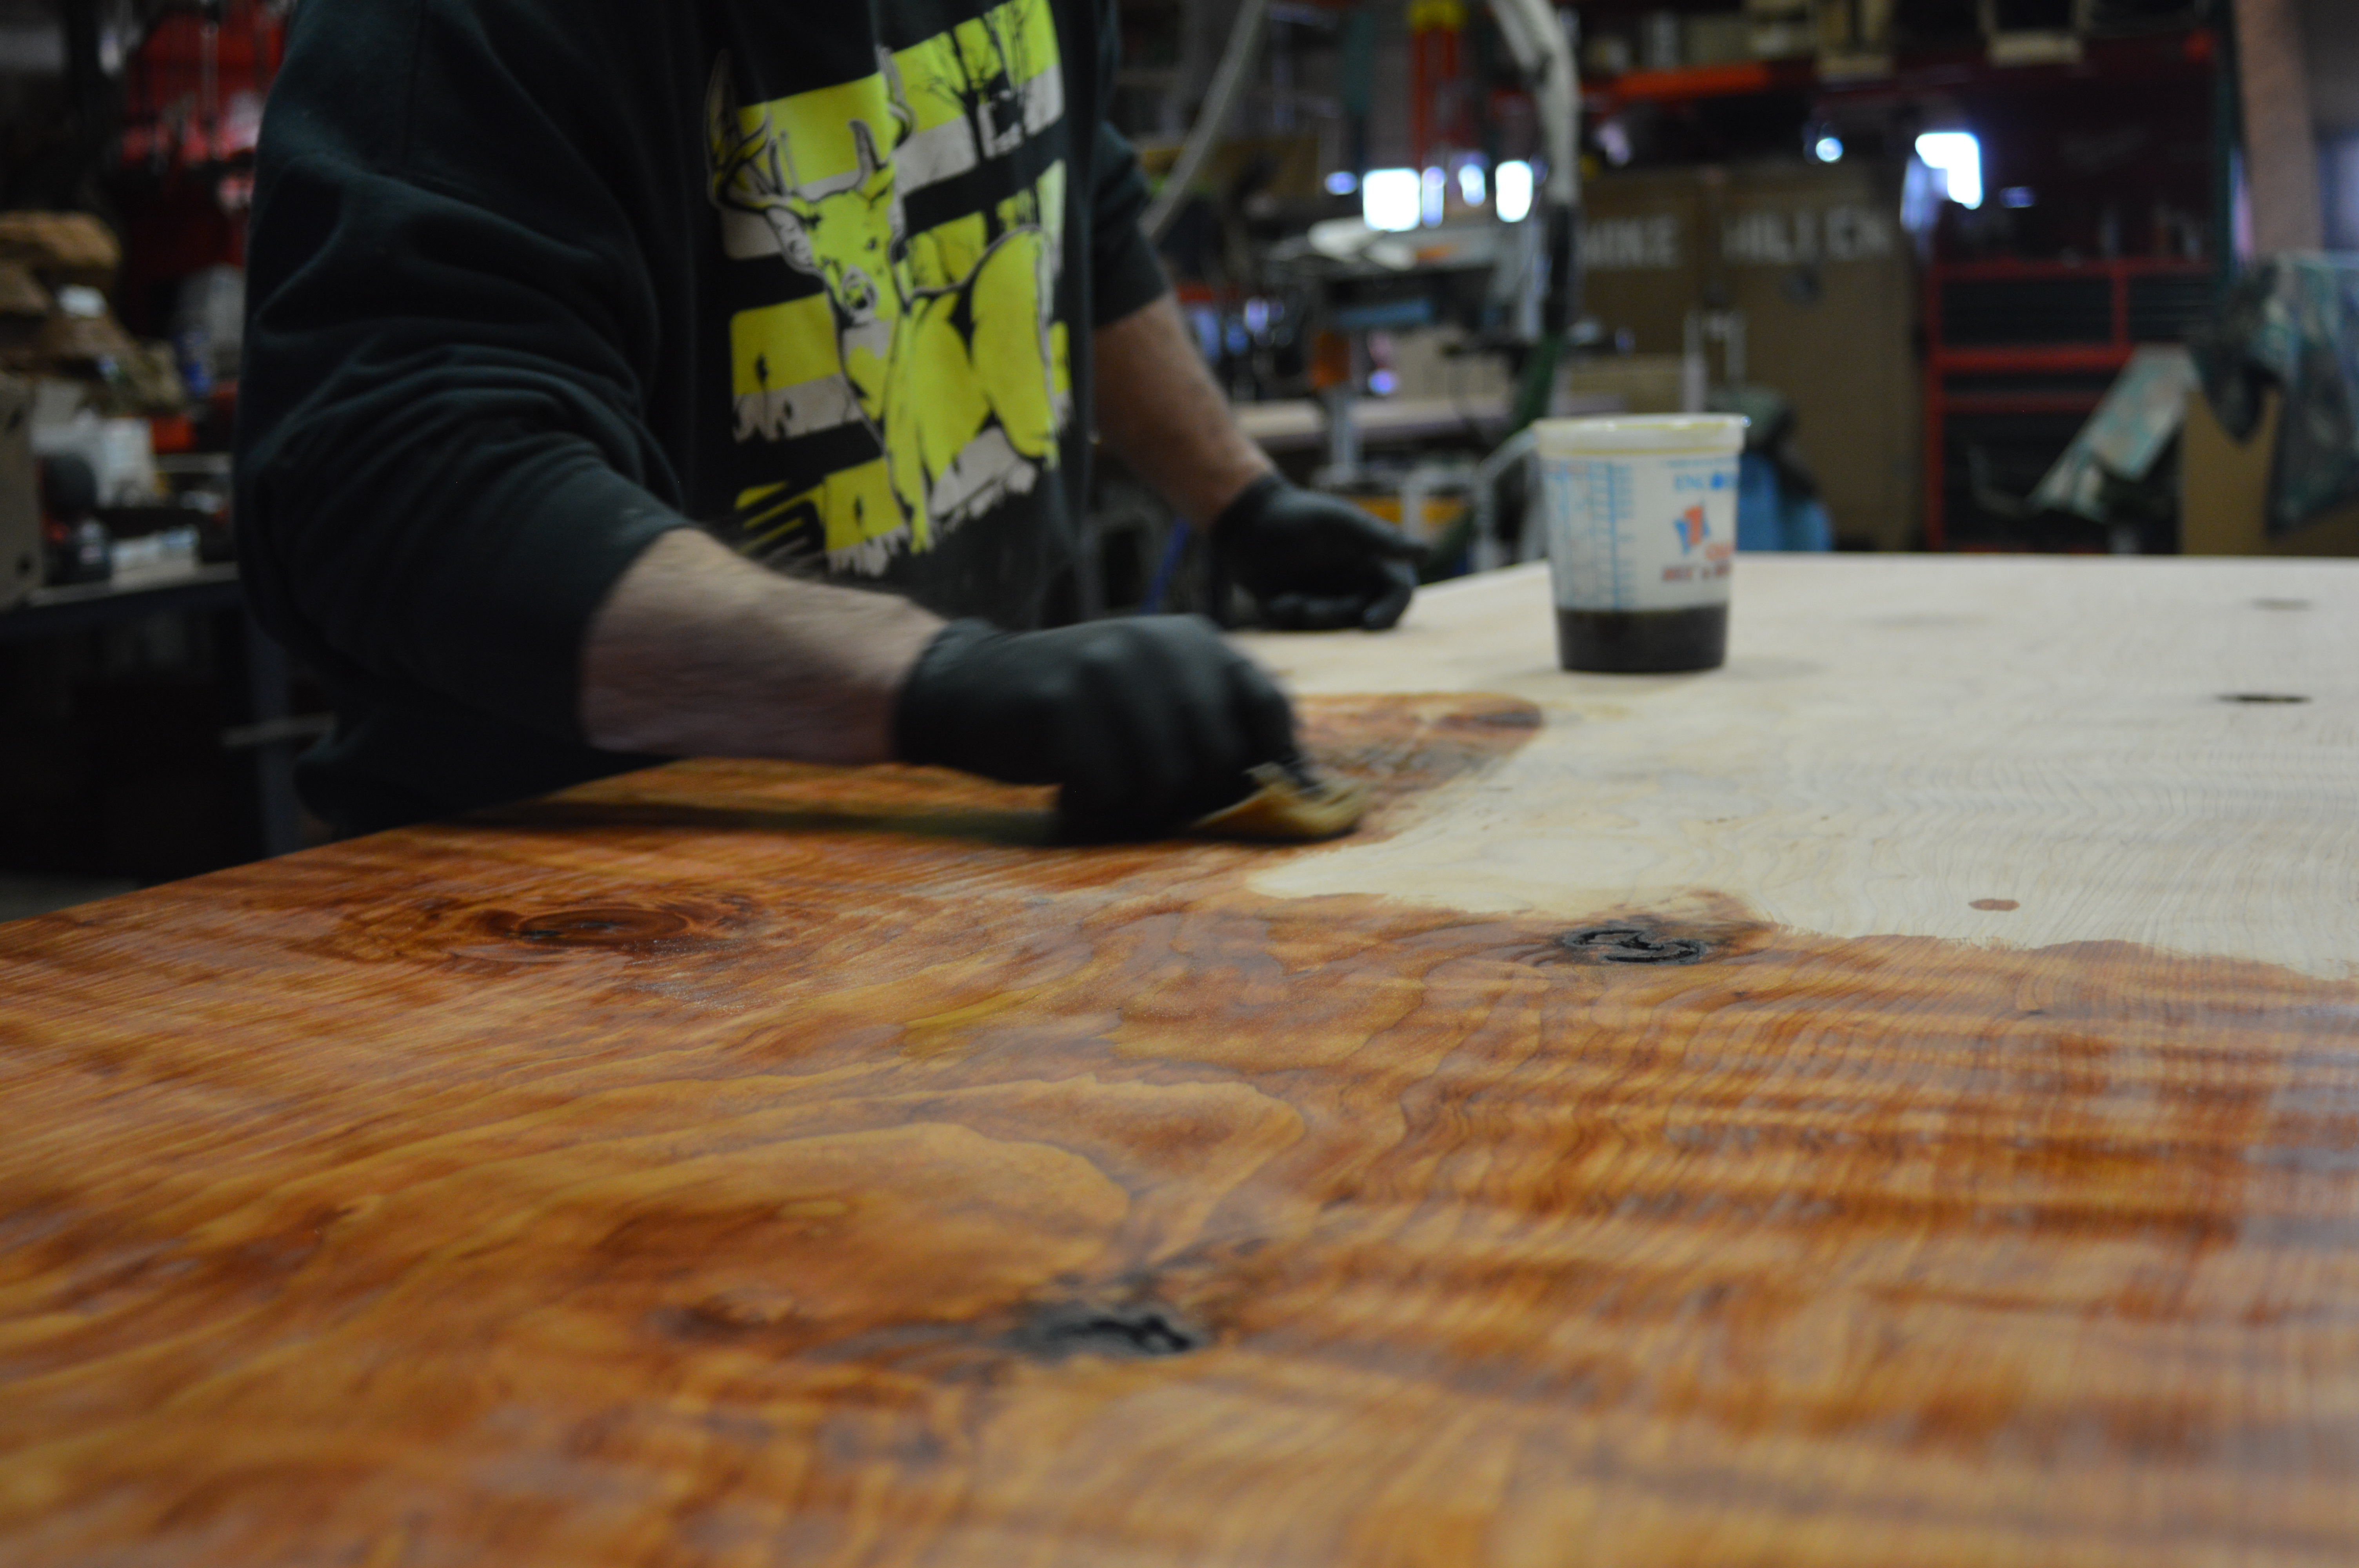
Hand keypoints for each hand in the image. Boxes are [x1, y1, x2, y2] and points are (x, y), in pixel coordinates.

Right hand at [894, 616, 1298, 838]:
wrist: (968, 684)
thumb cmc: (1076, 706)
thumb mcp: (1155, 693)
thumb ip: (1216, 723)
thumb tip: (1307, 790)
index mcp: (1195, 640)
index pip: (1269, 707)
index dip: (1274, 764)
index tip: (1256, 800)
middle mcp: (1160, 646)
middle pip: (1221, 758)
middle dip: (1190, 798)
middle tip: (1144, 797)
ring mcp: (1111, 671)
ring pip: (1168, 782)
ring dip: (1136, 808)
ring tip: (1102, 789)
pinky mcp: (1064, 705)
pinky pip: (1110, 791)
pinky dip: (1090, 807)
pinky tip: (1067, 788)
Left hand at [1213, 475, 1429, 631]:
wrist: (1246, 521)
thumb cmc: (1296, 514)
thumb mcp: (1339, 522)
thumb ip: (1380, 538)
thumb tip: (1426, 552)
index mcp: (1372, 560)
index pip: (1398, 592)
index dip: (1391, 611)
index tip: (1369, 624)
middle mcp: (1354, 583)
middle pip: (1363, 616)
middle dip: (1334, 616)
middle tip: (1306, 609)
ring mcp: (1327, 598)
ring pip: (1331, 626)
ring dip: (1309, 617)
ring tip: (1285, 600)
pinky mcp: (1299, 611)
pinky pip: (1302, 628)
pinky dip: (1289, 619)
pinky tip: (1273, 601)